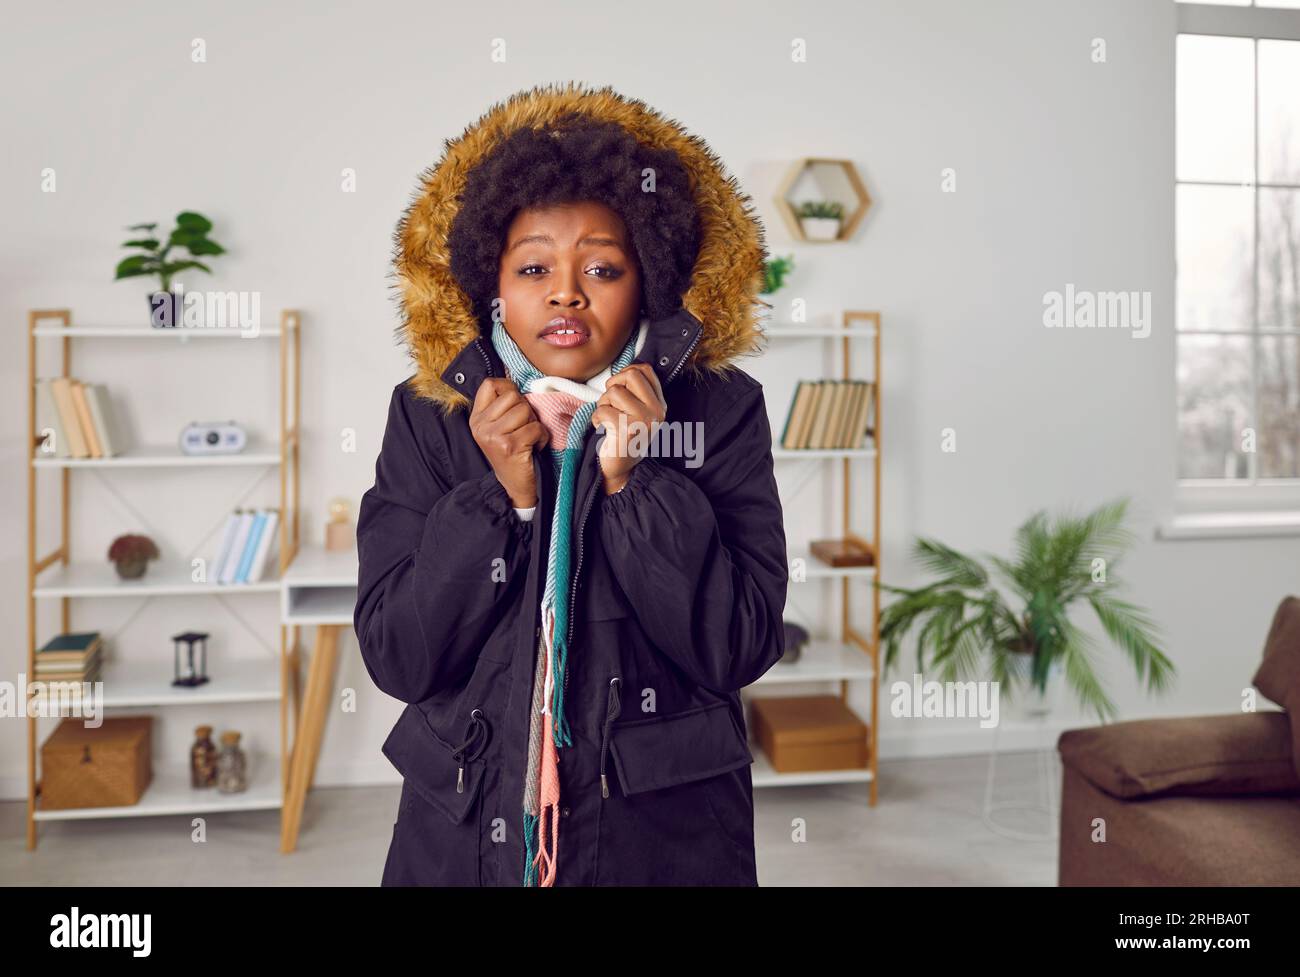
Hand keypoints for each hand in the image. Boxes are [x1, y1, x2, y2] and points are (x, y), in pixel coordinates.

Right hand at [469, 378, 548, 506]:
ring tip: (528, 438)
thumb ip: (501, 406)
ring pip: (525, 410)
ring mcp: (493, 436)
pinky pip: (535, 428)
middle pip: (513, 396)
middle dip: (526, 410)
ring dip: (534, 424)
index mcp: (476, 418)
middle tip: (524, 428)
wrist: (513, 486)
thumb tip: (515, 382)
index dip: (509, 388)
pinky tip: (534, 447)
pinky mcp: (509, 446)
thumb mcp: (498, 428)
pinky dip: (542, 437)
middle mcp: (480, 426)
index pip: (490, 384)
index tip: (515, 405)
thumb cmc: (511, 453)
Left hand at [590, 363, 666, 493]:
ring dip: (603, 404)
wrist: (620, 468)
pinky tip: (602, 429)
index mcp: (660, 404)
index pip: (646, 370)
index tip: (620, 387)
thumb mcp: (638, 411)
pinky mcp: (627, 431)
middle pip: (630, 375)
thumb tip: (625, 368)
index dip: (626, 373)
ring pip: (614, 393)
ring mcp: (644, 421)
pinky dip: (596, 418)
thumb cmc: (623, 435)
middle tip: (611, 403)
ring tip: (608, 418)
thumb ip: (636, 390)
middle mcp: (656, 412)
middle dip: (613, 385)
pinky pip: (603, 411)